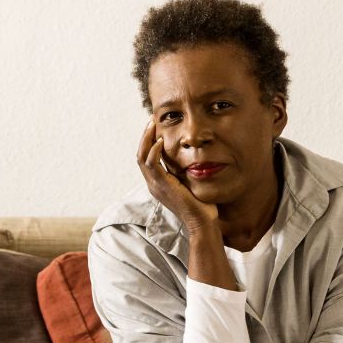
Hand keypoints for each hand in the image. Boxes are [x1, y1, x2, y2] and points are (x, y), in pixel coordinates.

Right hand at [137, 117, 218, 233]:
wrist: (202, 222)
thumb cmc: (201, 204)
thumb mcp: (191, 183)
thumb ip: (186, 171)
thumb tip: (193, 156)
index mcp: (158, 184)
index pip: (146, 159)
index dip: (149, 142)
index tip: (156, 127)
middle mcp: (153, 184)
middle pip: (140, 155)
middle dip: (145, 136)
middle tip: (151, 120)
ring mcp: (155, 186)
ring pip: (142, 157)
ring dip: (146, 139)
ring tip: (152, 124)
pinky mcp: (161, 186)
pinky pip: (152, 165)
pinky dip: (154, 151)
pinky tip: (160, 140)